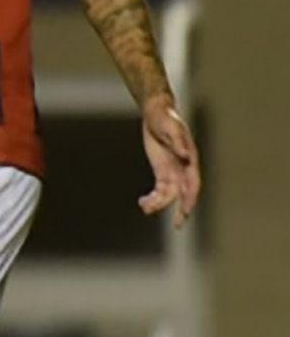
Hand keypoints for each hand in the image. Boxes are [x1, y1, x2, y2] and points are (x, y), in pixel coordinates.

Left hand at [139, 96, 200, 225]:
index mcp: (189, 160)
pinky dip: (153, 197)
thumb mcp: (171, 128)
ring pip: (169, 194)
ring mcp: (173, 170)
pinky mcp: (162, 170)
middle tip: (177, 225)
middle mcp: (183, 168)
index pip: (193, 184)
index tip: (186, 211)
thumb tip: (188, 156)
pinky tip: (143, 202)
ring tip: (145, 207)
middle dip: (181, 209)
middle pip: (182, 193)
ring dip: (160, 203)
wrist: (156, 112)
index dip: (190, 199)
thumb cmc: (166, 117)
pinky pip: (160, 189)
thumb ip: (178, 142)